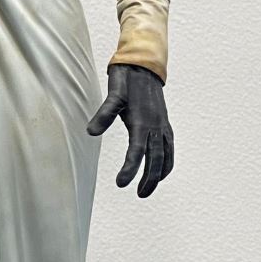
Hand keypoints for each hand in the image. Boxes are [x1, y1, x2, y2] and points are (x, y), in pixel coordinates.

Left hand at [86, 64, 173, 197]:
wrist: (144, 66)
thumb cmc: (126, 81)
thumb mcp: (113, 95)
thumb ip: (104, 114)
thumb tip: (91, 132)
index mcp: (142, 121)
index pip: (136, 151)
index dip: (130, 169)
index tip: (121, 183)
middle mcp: (155, 126)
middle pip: (155, 159)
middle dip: (148, 179)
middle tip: (139, 195)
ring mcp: (162, 125)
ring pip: (165, 156)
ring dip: (158, 174)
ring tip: (147, 190)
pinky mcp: (165, 124)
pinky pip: (169, 148)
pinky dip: (167, 162)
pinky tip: (161, 171)